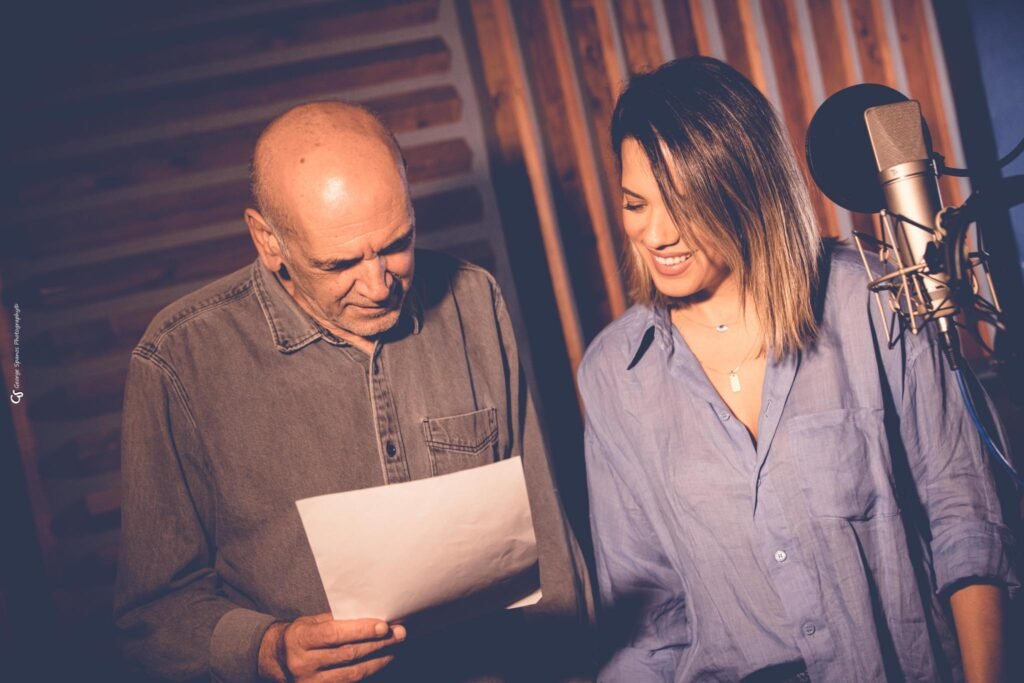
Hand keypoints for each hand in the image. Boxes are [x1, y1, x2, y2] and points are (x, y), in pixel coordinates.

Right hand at [258, 613, 405, 681]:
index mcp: (299, 639)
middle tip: (399, 634)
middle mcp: (302, 663)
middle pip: (347, 654)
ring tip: (395, 648)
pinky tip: (382, 661)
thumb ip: (337, 621)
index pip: (334, 635)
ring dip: (378, 660)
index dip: (360, 630)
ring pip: (352, 673)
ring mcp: (309, 682)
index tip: (384, 626)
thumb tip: (374, 618)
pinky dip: (369, 672)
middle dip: (378, 644)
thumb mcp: (312, 622)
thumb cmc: (301, 635)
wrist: (277, 659)